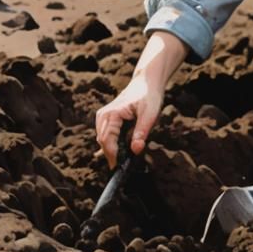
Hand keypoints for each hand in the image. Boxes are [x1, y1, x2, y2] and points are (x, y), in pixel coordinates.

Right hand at [94, 31, 188, 167]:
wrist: (146, 83)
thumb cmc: (149, 96)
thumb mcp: (150, 114)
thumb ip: (142, 132)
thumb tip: (136, 150)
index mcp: (112, 114)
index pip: (107, 141)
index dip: (113, 157)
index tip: (120, 169)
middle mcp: (103, 116)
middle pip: (103, 143)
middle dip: (114, 155)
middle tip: (126, 166)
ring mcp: (103, 117)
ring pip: (104, 141)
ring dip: (114, 150)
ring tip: (127, 157)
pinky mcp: (107, 120)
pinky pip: (107, 137)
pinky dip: (114, 145)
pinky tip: (121, 152)